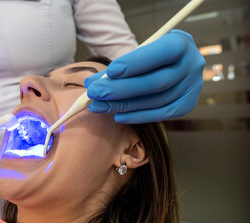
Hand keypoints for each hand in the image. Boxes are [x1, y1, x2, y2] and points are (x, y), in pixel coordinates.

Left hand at [85, 29, 205, 122]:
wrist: (173, 64)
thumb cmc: (151, 56)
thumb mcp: (141, 52)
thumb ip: (122, 65)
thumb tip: (93, 82)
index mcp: (181, 43)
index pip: (160, 53)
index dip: (135, 63)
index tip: (110, 71)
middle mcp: (192, 65)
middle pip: (156, 82)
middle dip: (121, 89)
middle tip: (95, 93)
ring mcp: (193, 87)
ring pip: (156, 100)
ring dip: (124, 105)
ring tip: (98, 105)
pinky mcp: (187, 104)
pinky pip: (162, 114)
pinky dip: (138, 116)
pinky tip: (117, 116)